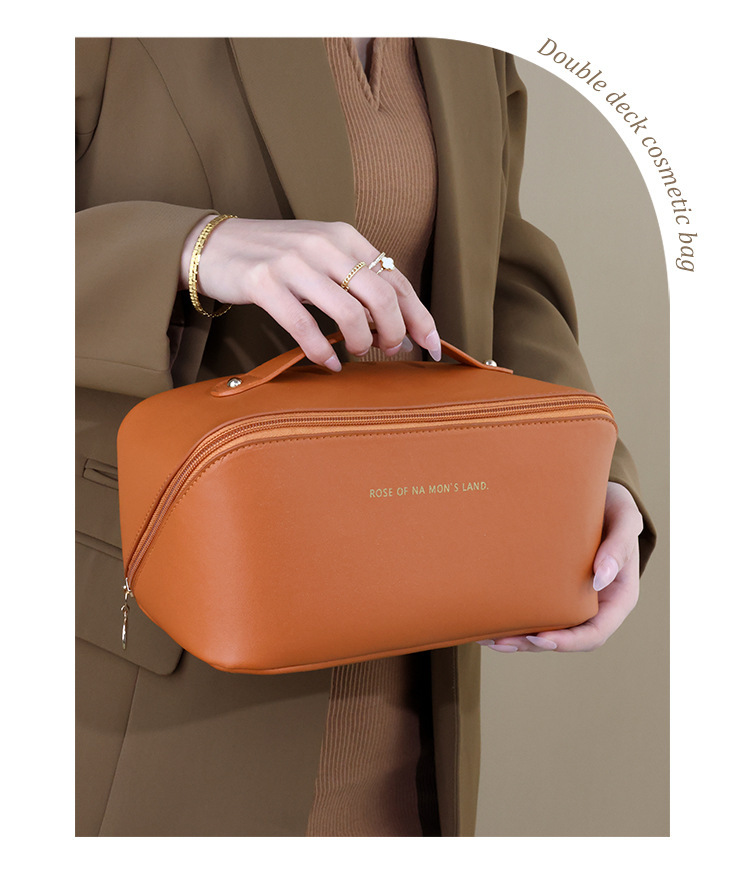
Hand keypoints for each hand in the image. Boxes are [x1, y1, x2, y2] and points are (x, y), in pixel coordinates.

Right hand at [180, 215, 440, 369]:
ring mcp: (293, 263)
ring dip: (361, 342)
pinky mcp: (264, 283)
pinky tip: (327, 363)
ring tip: (356, 353)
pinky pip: (304, 326)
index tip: (431, 346)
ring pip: (349, 312)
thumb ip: (356, 279)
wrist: (215, 245)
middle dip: (395, 332)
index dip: (419, 316)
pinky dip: (322, 351)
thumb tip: (398, 320)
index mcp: (344, 237)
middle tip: (390, 351)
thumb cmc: (276, 257)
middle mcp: (323, 245)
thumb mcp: (322, 255)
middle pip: (381, 296)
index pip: (395, 279)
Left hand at [479, 482, 642, 652]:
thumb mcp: (625, 520)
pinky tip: (491, 618)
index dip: (568, 642)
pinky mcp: (553, 585)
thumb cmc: (616, 507)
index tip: (541, 639)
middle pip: (565, 638)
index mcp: (617, 598)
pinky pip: (536, 607)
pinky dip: (515, 615)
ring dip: (518, 637)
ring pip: (546, 628)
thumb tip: (600, 580)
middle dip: (533, 644)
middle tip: (502, 642)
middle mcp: (595, 604)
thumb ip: (618, 547)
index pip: (594, 633)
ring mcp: (573, 597)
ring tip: (488, 638)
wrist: (598, 494)